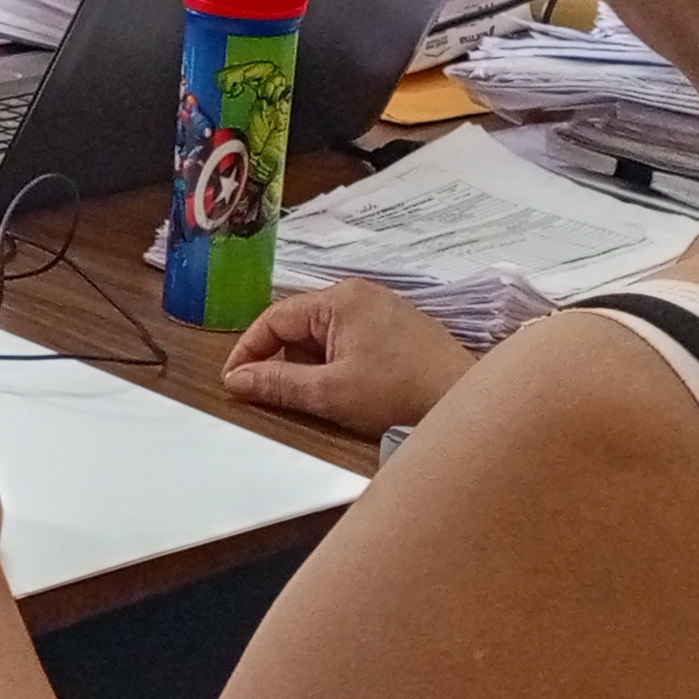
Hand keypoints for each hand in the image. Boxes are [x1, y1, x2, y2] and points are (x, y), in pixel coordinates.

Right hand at [222, 280, 478, 438]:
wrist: (465, 402)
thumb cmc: (401, 393)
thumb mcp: (329, 393)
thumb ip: (277, 384)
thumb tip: (236, 381)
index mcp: (341, 299)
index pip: (275, 317)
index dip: (248, 351)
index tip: (233, 382)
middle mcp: (361, 295)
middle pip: (299, 325)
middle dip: (280, 360)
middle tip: (269, 394)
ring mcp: (383, 311)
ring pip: (324, 336)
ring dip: (308, 366)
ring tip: (311, 398)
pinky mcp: (398, 332)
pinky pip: (349, 342)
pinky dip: (334, 366)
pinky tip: (341, 393)